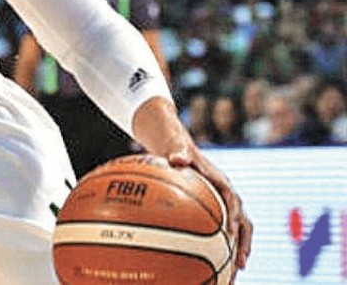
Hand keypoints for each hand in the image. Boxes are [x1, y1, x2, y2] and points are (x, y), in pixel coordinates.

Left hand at [167, 146, 252, 275]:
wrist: (178, 149)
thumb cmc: (178, 151)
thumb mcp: (177, 149)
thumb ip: (180, 154)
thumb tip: (176, 159)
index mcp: (221, 182)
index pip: (232, 200)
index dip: (234, 215)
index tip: (231, 231)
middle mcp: (229, 197)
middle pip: (244, 222)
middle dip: (244, 242)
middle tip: (241, 262)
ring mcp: (226, 206)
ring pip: (240, 231)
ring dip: (240, 249)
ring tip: (237, 270)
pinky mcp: (219, 211)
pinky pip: (226, 232)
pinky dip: (226, 247)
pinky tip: (219, 264)